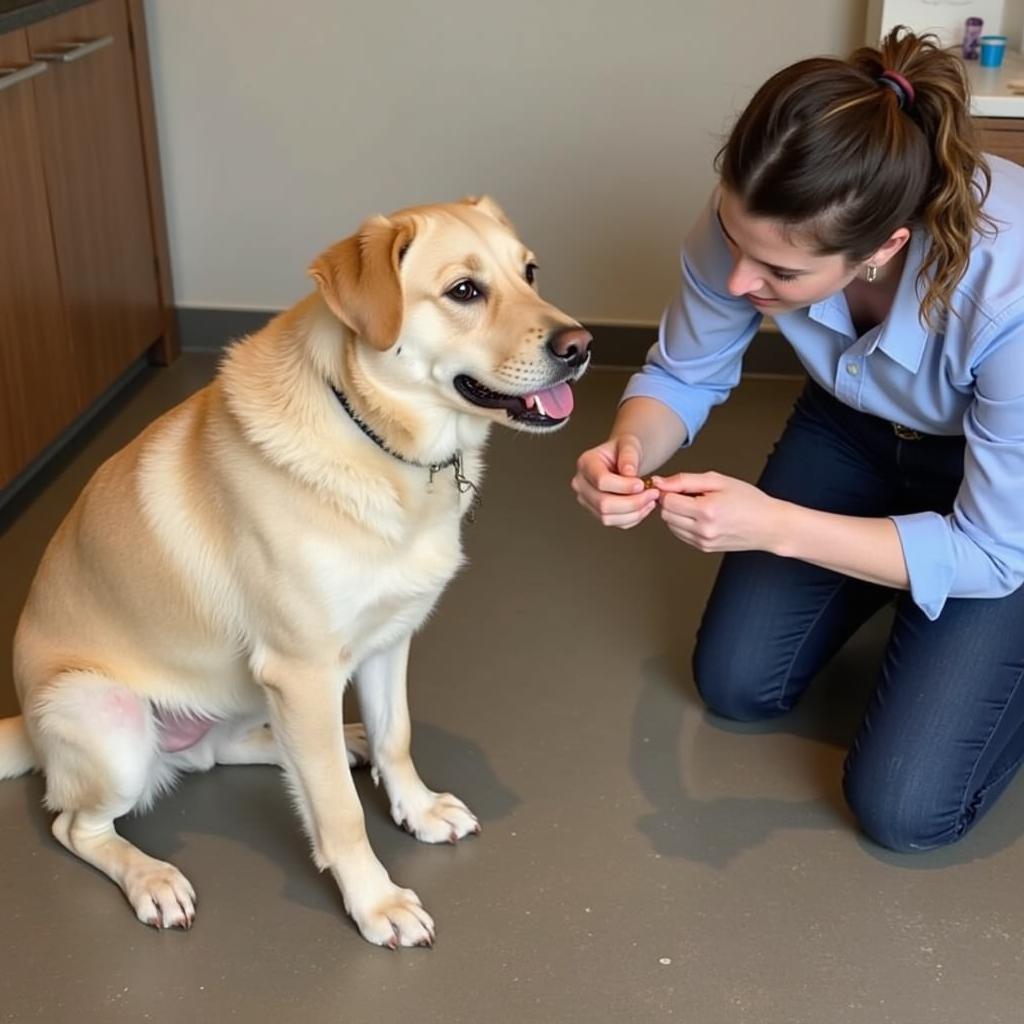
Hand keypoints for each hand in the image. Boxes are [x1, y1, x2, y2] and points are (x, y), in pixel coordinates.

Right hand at [572, 435, 659, 528]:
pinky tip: (645, 506)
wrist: (624, 459)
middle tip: (652, 494)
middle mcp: (581, 484)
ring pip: (608, 518)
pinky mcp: (597, 513)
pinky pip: (616, 523)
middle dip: (632, 502)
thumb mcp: (629, 444)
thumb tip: (629, 473)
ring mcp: (587, 500)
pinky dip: (634, 518)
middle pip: (603, 504)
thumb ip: (629, 456)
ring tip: (650, 500)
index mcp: (586, 463)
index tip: (641, 484)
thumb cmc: (624, 450)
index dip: (623, 486)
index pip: (601, 481)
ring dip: (635, 512)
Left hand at [653, 471, 785, 552]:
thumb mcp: (718, 481)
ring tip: (698, 505)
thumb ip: (685, 480)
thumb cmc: (749, 500)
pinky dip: (684, 524)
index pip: (667, 501)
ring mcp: (703, 542)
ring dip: (677, 513)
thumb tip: (660, 482)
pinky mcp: (704, 548)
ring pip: (671, 525)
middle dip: (671, 502)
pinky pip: (681, 534)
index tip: (676, 485)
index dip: (668, 490)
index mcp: (706, 511)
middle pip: (665, 514)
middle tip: (689, 494)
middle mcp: (703, 530)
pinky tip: (700, 516)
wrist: (769, 525)